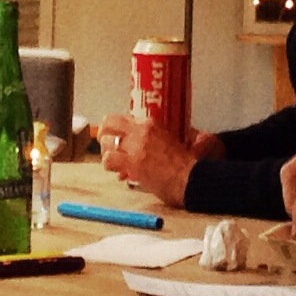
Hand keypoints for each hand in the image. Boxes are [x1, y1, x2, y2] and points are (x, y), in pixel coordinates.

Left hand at [93, 114, 214, 207]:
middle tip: (105, 143)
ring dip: (107, 152)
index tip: (117, 135)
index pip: (124, 118)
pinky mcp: (131, 163)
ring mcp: (134, 146)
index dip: (117, 127)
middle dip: (104, 132)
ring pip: (106, 142)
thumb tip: (160, 139)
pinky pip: (109, 160)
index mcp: (151, 123)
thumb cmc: (186, 163)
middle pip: (110, 122)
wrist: (190, 178)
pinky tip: (117, 172)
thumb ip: (161, 136)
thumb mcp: (174, 139)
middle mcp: (140, 130)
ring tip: (113, 162)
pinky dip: (110, 166)